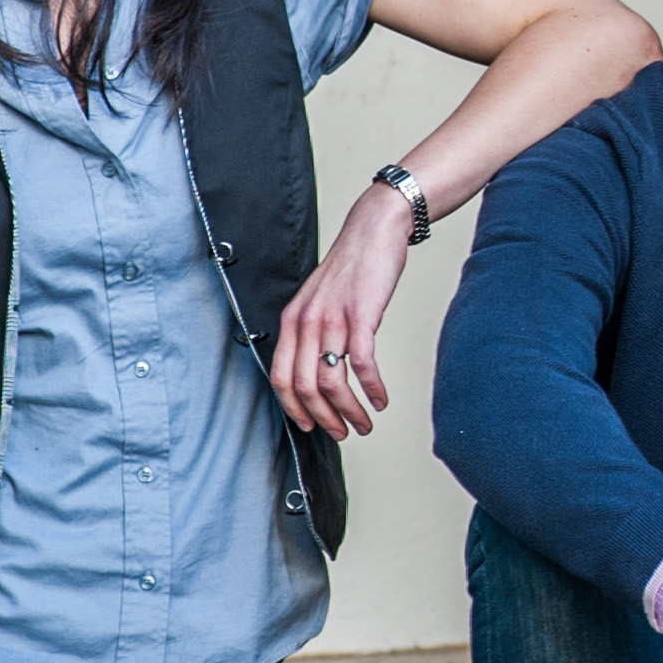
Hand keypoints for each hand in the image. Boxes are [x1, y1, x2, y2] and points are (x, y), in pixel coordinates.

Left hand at [268, 186, 416, 439]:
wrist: (374, 230)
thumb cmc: (352, 267)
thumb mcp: (319, 299)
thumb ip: (313, 331)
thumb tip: (318, 370)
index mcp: (292, 320)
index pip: (281, 377)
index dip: (294, 409)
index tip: (311, 427)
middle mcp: (307, 322)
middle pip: (306, 386)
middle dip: (325, 418)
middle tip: (344, 433)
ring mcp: (333, 318)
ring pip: (333, 381)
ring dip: (350, 410)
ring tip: (365, 423)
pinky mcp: (361, 315)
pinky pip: (362, 363)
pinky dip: (372, 388)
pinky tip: (381, 398)